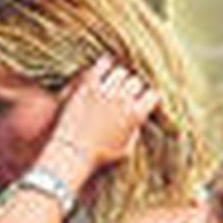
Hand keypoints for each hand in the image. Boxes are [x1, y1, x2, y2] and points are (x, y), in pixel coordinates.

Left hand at [46, 56, 159, 172]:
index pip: (152, 95)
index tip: (143, 100)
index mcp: (135, 115)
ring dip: (119, 77)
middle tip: (127, 91)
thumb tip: (139, 121)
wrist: (70, 153)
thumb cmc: (97, 157)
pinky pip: (102, 65)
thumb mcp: (125, 152)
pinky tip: (103, 68)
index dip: (148, 98)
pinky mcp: (88, 85)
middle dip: (133, 87)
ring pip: (121, 72)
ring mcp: (105, 91)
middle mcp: (123, 100)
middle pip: (136, 82)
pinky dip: (105, 64)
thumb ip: (136, 134)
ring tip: (115, 81)